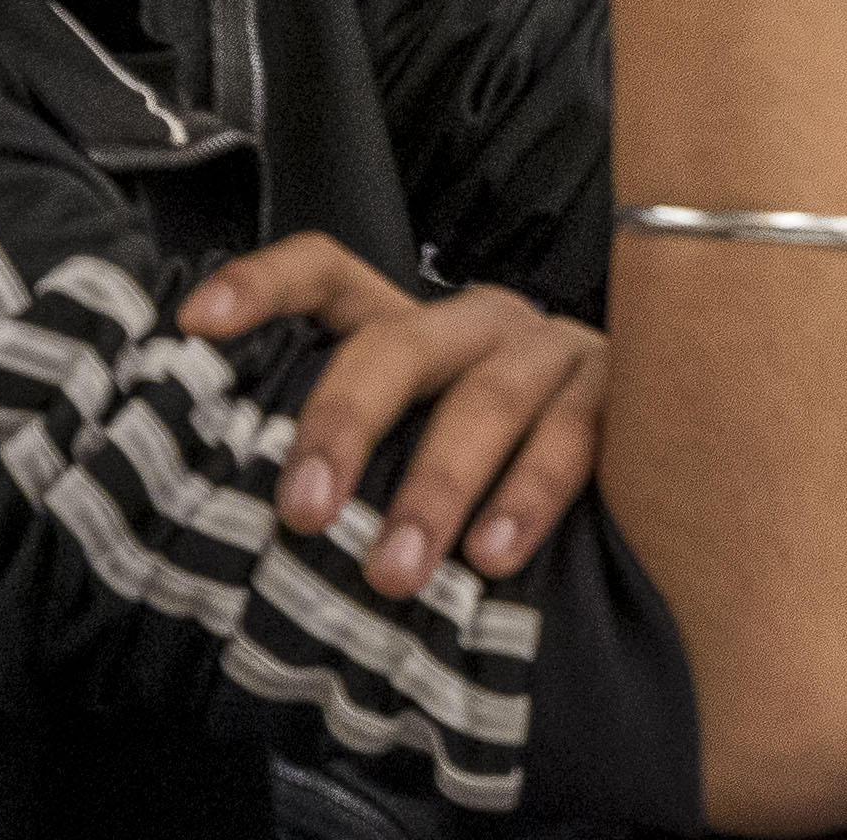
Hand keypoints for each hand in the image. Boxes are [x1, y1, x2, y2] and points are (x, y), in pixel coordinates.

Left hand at [181, 235, 609, 597]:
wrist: (652, 444)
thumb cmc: (496, 474)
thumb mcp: (417, 455)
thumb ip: (354, 474)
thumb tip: (237, 545)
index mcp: (411, 329)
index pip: (327, 273)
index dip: (262, 285)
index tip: (194, 323)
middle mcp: (475, 324)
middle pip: (396, 344)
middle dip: (343, 425)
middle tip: (302, 513)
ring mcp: (549, 351)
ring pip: (486, 399)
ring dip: (435, 489)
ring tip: (396, 573)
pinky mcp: (617, 389)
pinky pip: (570, 437)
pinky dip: (527, 497)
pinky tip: (495, 556)